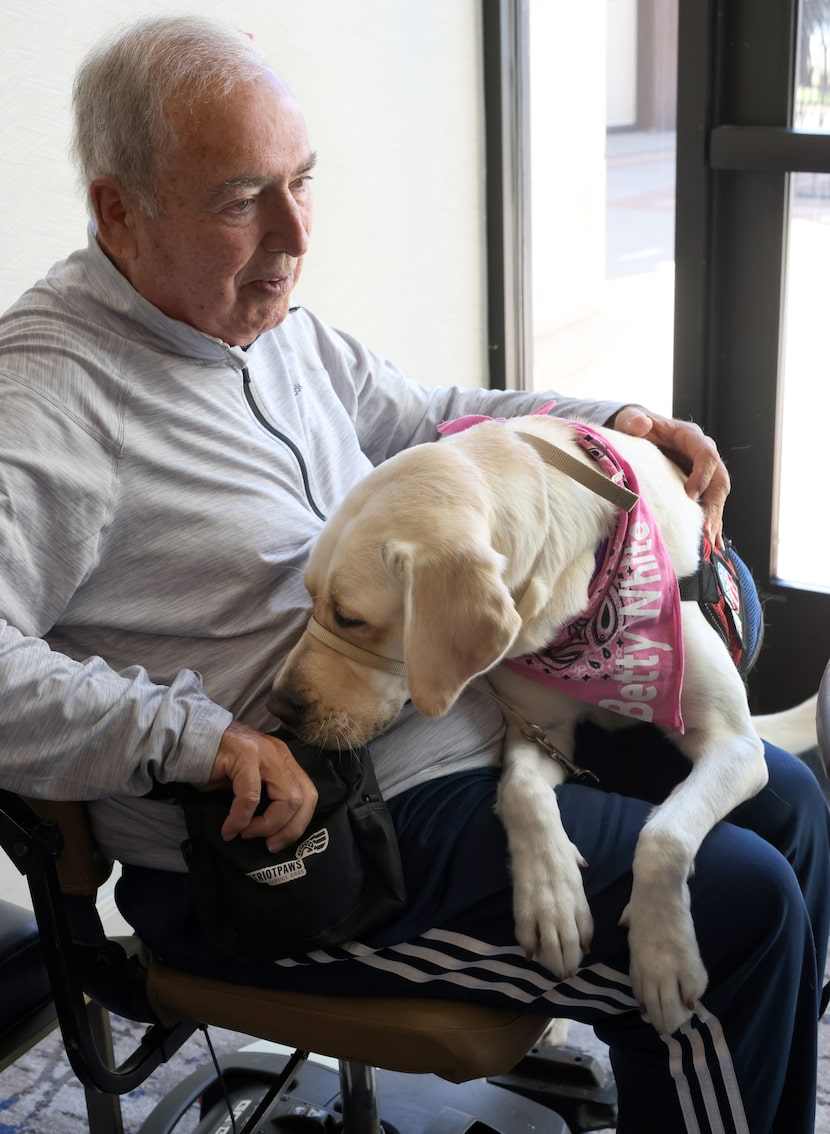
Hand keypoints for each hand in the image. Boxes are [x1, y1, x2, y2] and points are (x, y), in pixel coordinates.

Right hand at [209, 721, 317, 851]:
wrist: (186, 738)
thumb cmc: (213, 765)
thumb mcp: (247, 781)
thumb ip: (264, 798)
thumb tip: (272, 832)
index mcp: (283, 760)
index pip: (309, 794)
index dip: (299, 823)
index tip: (278, 842)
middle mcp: (279, 754)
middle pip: (304, 797)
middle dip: (289, 829)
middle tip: (269, 844)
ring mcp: (264, 752)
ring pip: (286, 798)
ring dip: (267, 825)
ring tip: (246, 833)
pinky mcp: (245, 754)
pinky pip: (250, 796)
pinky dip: (240, 819)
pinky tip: (229, 828)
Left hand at [610, 405, 729, 546]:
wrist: (638, 432)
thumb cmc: (635, 425)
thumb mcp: (631, 419)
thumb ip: (633, 420)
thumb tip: (640, 424)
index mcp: (690, 437)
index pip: (707, 455)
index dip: (702, 476)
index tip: (690, 496)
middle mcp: (704, 454)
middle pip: (720, 481)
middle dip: (714, 507)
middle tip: (704, 530)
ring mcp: (704, 472)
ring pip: (718, 498)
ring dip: (715, 521)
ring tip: (708, 544)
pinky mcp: (699, 487)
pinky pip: (710, 507)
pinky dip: (711, 526)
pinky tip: (711, 547)